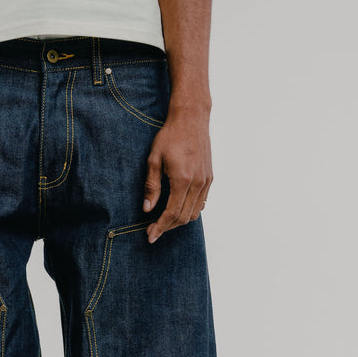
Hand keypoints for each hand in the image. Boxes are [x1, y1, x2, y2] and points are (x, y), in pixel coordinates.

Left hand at [143, 104, 211, 242]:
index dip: (160, 227)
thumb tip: (147, 209)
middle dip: (168, 227)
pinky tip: (178, 209)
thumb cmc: (170, 137)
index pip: (172, 213)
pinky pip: (201, 202)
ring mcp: (206, 181)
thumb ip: (152, 186)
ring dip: (179, 221)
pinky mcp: (210, 178)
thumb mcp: (154, 160)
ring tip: (164, 222)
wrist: (191, 120)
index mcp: (182, 180)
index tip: (150, 236)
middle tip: (153, 230)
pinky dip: (190, 210)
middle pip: (184, 217)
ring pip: (195, 212)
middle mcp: (198, 183)